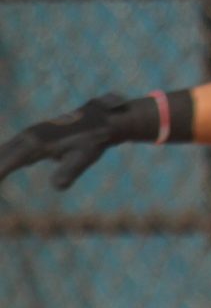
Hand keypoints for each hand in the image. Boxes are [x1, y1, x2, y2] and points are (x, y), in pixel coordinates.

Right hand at [0, 93, 154, 191]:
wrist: (103, 121)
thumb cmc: (94, 141)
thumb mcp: (84, 157)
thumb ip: (69, 171)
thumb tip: (56, 186)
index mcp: (34, 144)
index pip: (5, 164)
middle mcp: (27, 138)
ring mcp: (29, 136)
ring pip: (3, 152)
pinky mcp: (33, 138)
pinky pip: (11, 151)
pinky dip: (2, 160)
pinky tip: (2, 168)